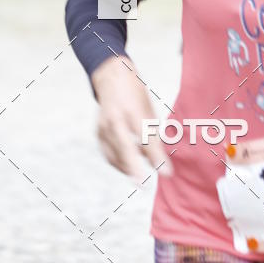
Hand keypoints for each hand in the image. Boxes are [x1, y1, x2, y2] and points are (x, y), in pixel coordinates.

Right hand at [92, 56, 172, 182]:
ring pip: (114, 155)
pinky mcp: (97, 133)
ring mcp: (103, 127)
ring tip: (140, 177)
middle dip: (135, 170)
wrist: (112, 77)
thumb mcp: (149, 109)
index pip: (146, 138)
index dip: (157, 157)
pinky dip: (119, 163)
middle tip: (145, 185)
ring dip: (127, 169)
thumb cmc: (136, 93)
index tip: (167, 172)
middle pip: (125, 150)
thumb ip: (152, 134)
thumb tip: (158, 159)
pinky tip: (130, 168)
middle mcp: (115, 120)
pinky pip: (108, 154)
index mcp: (132, 111)